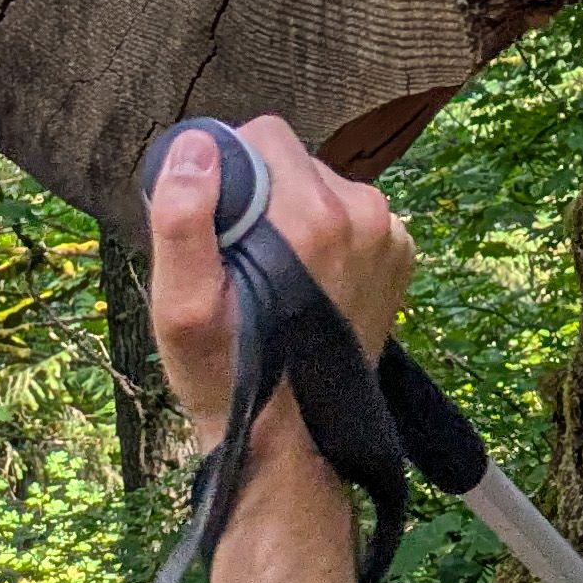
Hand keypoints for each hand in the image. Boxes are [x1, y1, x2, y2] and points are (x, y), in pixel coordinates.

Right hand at [145, 116, 416, 452]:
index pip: (264, 136)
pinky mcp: (401, 255)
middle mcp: (366, 214)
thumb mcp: (180, 306)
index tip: (217, 223)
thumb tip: (198, 145)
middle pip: (297, 161)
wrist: (291, 446)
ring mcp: (391, 236)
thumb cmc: (227, 377)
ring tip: (274, 279)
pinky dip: (330, 237)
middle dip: (263, 196)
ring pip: (326, 188)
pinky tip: (309, 286)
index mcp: (315, 217)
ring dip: (297, 216)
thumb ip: (183, 218)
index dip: (229, 170)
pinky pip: (354, 217)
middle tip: (241, 259)